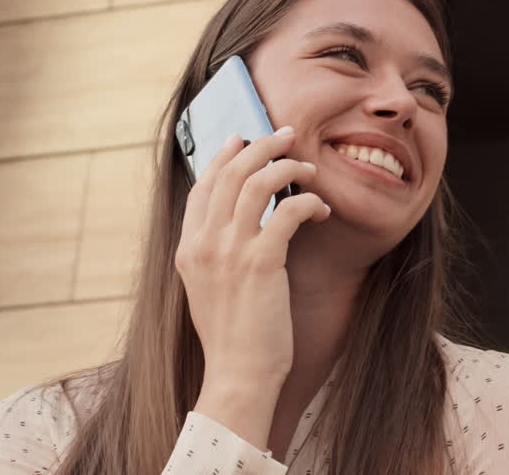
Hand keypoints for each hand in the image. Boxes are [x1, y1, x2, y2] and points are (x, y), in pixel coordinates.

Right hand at [176, 126, 329, 389]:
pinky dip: (308, 202)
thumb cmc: (233, 336)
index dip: (223, 156)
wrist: (238, 374)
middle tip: (287, 135)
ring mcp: (228, 252)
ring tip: (308, 168)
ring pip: (256, 183)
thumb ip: (214, 253)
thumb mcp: (209, 288)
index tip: (242, 137)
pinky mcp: (260, 262)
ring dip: (287, 166)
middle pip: (229, 173)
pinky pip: (287, 212)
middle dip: (260, 145)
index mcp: (188, 249)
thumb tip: (234, 223)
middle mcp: (203, 244)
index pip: (202, 186)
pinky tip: (321, 209)